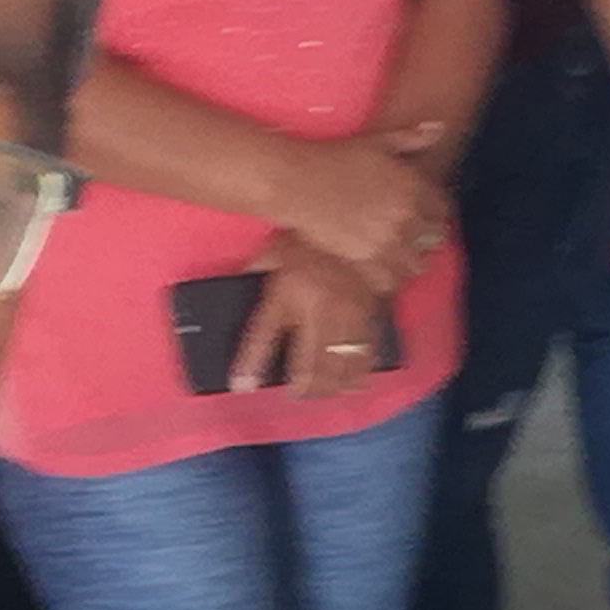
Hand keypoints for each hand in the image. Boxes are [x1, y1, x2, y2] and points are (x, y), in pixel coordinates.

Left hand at [231, 238, 389, 398]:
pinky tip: (355, 383)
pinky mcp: (371, 313)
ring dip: (330, 387)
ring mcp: (347, 315)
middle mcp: (317, 310)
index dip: (250, 365)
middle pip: (310, 366)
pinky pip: (368, 352)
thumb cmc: (308, 234)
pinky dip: (360, 373)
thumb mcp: (274, 249)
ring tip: (323, 392)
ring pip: (340, 366)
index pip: (262, 336)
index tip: (242, 387)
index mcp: (287, 293)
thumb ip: (257, 271)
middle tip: (298, 395)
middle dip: (305, 389)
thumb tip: (238, 285)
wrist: (357, 214)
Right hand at [287, 124, 453, 287]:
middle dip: (426, 240)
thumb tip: (439, 127)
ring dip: (411, 261)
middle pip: (435, 239)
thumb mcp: (377, 142)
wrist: (298, 182)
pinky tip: (380, 270)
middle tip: (413, 240)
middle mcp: (406, 214)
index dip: (435, 216)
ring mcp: (387, 238)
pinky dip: (390, 278)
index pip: (442, 210)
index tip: (426, 219)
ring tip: (398, 258)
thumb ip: (410, 138)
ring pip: (417, 264)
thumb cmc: (334, 158)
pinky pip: (392, 279)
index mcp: (413, 186)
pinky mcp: (366, 257)